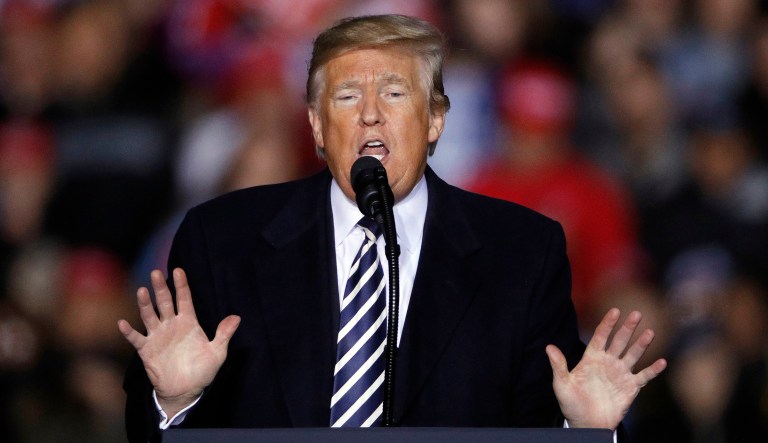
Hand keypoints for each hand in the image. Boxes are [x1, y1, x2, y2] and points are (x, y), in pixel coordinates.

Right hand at [117, 268, 239, 416]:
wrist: (185, 391)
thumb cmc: (202, 370)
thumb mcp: (217, 352)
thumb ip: (224, 334)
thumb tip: (237, 317)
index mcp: (189, 322)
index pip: (185, 299)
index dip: (182, 285)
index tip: (179, 270)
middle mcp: (171, 325)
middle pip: (164, 302)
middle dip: (161, 288)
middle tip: (155, 273)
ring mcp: (158, 336)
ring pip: (149, 315)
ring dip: (145, 304)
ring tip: (142, 291)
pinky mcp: (146, 349)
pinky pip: (136, 338)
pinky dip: (129, 332)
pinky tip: (122, 323)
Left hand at [545, 308, 666, 429]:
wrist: (586, 424)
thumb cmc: (572, 403)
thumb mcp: (562, 384)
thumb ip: (558, 365)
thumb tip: (548, 347)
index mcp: (592, 358)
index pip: (601, 336)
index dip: (608, 324)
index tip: (615, 311)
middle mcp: (608, 362)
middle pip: (620, 341)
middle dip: (628, 328)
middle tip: (637, 314)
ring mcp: (620, 374)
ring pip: (633, 355)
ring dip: (642, 344)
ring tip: (650, 332)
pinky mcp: (630, 387)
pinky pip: (643, 376)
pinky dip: (653, 370)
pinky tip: (661, 362)